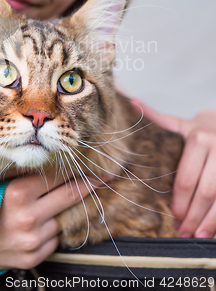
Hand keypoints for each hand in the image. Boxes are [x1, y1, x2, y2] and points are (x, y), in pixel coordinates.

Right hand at [0, 174, 106, 268]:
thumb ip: (21, 171)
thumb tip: (48, 157)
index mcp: (18, 194)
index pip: (58, 178)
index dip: (79, 170)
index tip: (98, 167)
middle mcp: (29, 218)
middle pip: (69, 198)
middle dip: (90, 186)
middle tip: (108, 177)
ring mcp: (32, 242)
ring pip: (63, 219)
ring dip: (65, 209)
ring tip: (66, 197)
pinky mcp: (32, 259)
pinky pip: (54, 240)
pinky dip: (53, 228)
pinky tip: (43, 220)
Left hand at [131, 99, 215, 238]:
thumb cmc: (200, 130)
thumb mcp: (179, 124)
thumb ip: (156, 118)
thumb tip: (131, 103)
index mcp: (199, 138)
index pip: (186, 177)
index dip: (179, 201)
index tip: (171, 216)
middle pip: (206, 191)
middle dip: (193, 215)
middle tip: (181, 231)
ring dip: (209, 222)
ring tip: (196, 236)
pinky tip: (212, 231)